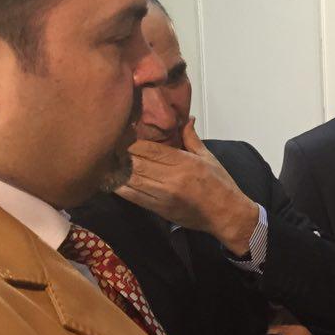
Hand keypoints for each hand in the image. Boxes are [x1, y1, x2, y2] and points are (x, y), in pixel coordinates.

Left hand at [116, 118, 258, 254]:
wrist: (227, 214)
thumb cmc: (220, 184)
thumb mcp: (209, 158)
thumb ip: (192, 139)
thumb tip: (187, 119)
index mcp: (184, 162)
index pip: (148, 148)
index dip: (131, 141)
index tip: (123, 135)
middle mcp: (171, 178)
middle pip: (135, 162)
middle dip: (120, 154)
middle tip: (109, 147)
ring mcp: (163, 195)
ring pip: (130, 179)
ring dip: (117, 170)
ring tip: (107, 161)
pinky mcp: (158, 208)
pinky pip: (133, 196)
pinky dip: (120, 187)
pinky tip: (112, 180)